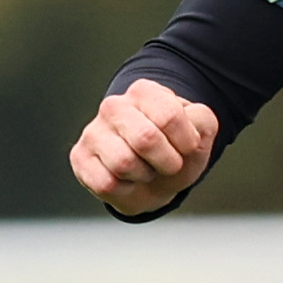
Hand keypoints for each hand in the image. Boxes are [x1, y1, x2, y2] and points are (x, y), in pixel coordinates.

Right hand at [69, 81, 219, 217]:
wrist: (152, 178)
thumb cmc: (173, 151)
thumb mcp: (199, 133)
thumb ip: (202, 122)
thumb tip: (189, 125)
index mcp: (144, 92)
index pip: (169, 116)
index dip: (186, 142)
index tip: (186, 147)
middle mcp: (113, 106)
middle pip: (146, 138)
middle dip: (166, 162)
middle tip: (167, 163)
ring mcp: (93, 132)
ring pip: (124, 163)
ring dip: (144, 175)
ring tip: (145, 170)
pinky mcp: (80, 158)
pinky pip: (106, 183)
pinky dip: (125, 190)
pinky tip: (126, 180)